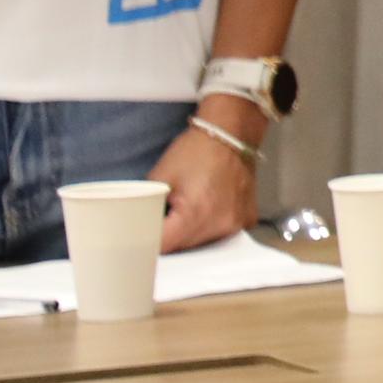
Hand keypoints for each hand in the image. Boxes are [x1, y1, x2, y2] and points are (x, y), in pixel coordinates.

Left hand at [149, 105, 263, 249]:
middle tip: (159, 221)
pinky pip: (221, 233)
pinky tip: (205, 208)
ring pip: (203, 243)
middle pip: (184, 248)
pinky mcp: (246, 220)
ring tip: (185, 210)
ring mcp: (236, 224)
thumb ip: (146, 208)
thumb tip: (136, 226)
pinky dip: (209, 227)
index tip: (140, 239)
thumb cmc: (196, 151)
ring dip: (189, 234)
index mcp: (195, 215)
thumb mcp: (159, 178)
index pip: (164, 247)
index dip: (148, 243)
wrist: (230, 134)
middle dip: (169, 239)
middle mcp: (220, 224)